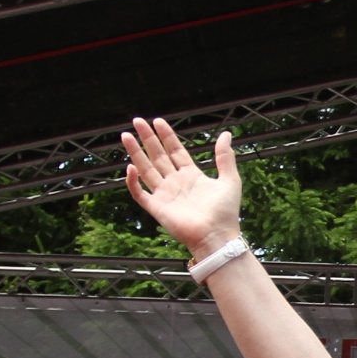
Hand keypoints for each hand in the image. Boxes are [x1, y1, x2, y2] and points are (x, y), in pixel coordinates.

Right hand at [121, 119, 242, 256]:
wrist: (218, 236)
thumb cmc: (226, 212)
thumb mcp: (230, 179)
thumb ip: (225, 157)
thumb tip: (226, 134)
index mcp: (191, 175)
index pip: (175, 151)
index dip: (166, 136)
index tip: (158, 121)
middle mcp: (176, 183)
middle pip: (157, 156)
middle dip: (147, 138)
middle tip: (137, 121)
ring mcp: (165, 195)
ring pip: (146, 169)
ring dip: (135, 153)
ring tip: (126, 136)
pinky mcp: (157, 208)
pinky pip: (140, 193)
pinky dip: (133, 182)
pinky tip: (130, 167)